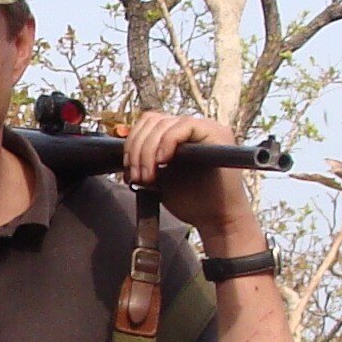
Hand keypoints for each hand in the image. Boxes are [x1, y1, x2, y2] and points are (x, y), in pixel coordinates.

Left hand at [124, 112, 262, 252]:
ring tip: (148, 176)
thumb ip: (146, 160)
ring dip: (149, 150)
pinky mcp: (217, 133)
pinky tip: (162, 161)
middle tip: (137, 176)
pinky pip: (185, 126)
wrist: (216, 220)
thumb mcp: (160, 177)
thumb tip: (124, 149)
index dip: (133, 141)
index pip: (149, 122)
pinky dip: (168, 141)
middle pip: (153, 121)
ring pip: (165, 123)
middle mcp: (193, 126)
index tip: (127, 167)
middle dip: (137, 149)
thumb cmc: (191, 201)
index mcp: (178, 135)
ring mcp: (206, 128)